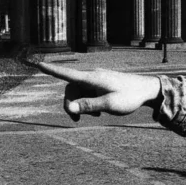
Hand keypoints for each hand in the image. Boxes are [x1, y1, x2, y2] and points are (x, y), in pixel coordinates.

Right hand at [33, 63, 161, 121]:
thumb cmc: (130, 96)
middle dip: (71, 103)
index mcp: (92, 78)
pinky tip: (99, 112)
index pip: (67, 74)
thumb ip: (89, 106)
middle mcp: (92, 76)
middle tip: (76, 119)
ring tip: (95, 116)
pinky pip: (87, 93)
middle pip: (71, 88)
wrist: (147, 90)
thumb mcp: (110, 105)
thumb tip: (70, 107)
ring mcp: (96, 80)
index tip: (38, 64)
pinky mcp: (101, 84)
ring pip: (79, 92)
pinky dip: (88, 102)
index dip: (52, 70)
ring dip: (81, 105)